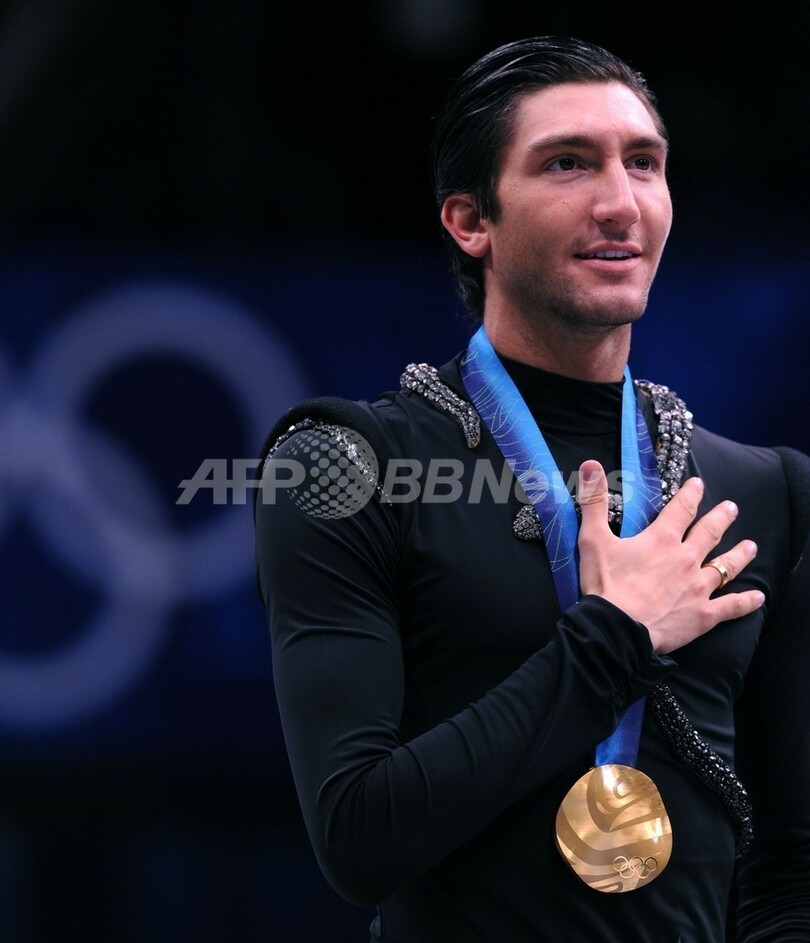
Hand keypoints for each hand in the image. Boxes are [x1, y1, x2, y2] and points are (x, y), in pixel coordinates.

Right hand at [576, 460, 764, 653]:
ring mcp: (698, 587)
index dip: (690, 494)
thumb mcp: (592, 538)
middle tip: (732, 508)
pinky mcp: (703, 615)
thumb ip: (594, 501)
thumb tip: (590, 466)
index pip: (681, 509)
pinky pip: (730, 606)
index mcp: (661, 540)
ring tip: (751, 546)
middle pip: (709, 533)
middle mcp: (686, 559)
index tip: (699, 484)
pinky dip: (746, 602)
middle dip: (721, 518)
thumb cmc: (605, 584)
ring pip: (725, 567)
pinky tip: (758, 597)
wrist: (616, 629)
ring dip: (739, 555)